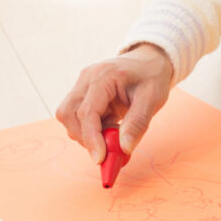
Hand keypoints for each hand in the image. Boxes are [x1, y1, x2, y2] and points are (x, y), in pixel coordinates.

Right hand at [55, 43, 172, 163]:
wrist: (148, 61)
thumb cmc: (151, 78)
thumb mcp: (152, 99)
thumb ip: (138, 124)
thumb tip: (123, 149)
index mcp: (104, 76)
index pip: (87, 111)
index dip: (91, 138)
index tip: (100, 159)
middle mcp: (87, 78)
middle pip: (68, 114)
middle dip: (85, 137)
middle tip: (110, 146)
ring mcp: (81, 84)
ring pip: (68, 116)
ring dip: (87, 133)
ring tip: (114, 128)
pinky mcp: (82, 93)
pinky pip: (76, 116)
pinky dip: (90, 128)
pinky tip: (110, 124)